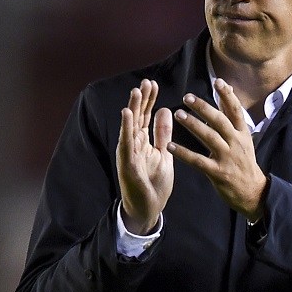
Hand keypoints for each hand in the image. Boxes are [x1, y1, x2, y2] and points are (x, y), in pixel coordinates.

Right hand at [117, 79, 173, 234]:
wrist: (147, 209)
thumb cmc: (154, 183)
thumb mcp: (163, 154)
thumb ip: (162, 134)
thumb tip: (165, 110)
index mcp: (142, 142)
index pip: (144, 116)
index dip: (148, 100)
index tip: (153, 84)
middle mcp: (132, 145)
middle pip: (136, 118)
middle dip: (141, 100)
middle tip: (146, 82)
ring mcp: (128, 154)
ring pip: (129, 127)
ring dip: (132, 109)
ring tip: (136, 92)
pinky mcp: (128, 164)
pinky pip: (127, 144)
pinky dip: (126, 128)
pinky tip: (127, 115)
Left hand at [168, 79, 267, 220]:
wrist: (252, 191)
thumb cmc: (244, 161)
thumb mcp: (243, 138)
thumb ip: (232, 116)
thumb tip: (226, 90)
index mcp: (242, 133)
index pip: (236, 110)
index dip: (227, 95)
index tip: (218, 82)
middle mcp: (236, 143)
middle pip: (220, 121)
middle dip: (204, 108)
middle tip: (187, 97)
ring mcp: (227, 158)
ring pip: (209, 137)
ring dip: (193, 125)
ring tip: (179, 115)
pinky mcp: (218, 172)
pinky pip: (198, 161)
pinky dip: (184, 153)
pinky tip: (170, 146)